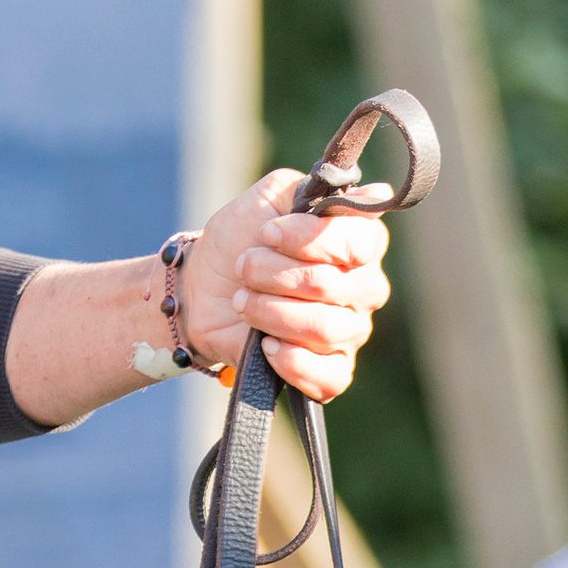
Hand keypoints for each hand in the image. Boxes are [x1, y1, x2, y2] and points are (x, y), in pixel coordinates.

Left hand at [186, 171, 390, 399]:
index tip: (266, 233)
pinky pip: (331, 377)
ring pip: (325, 328)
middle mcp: (363, 287)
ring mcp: (350, 331)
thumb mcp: (265, 200)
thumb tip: (361, 193)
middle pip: (334, 285)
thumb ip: (305, 190)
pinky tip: (265, 345)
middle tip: (244, 267)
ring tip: (242, 301)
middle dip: (275, 274)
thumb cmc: (240, 242)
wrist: (203, 290)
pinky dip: (292, 361)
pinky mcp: (332, 370)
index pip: (362, 241)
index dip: (310, 238)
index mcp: (359, 242)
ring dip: (270, 311)